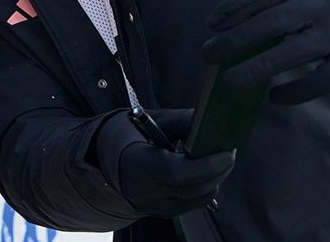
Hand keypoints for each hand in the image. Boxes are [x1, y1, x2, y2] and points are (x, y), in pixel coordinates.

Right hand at [95, 108, 234, 216]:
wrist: (101, 163)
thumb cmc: (125, 137)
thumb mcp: (146, 121)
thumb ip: (179, 121)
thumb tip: (209, 118)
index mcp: (137, 165)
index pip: (176, 173)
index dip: (206, 165)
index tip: (226, 151)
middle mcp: (146, 192)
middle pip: (193, 188)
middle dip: (219, 169)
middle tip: (228, 149)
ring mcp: (155, 206)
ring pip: (198, 198)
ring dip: (215, 177)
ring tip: (218, 157)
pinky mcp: (164, 211)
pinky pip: (194, 203)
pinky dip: (207, 186)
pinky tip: (206, 170)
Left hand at [202, 0, 329, 104]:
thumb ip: (292, 0)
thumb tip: (246, 28)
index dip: (234, 7)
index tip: (211, 22)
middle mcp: (322, 6)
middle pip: (269, 23)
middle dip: (234, 39)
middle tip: (207, 55)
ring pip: (289, 53)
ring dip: (254, 68)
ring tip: (229, 80)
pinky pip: (319, 80)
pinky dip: (294, 91)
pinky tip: (275, 98)